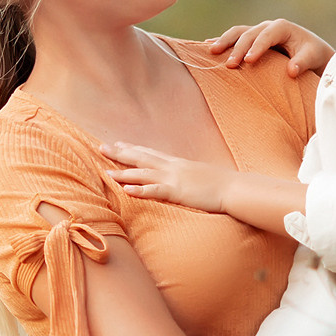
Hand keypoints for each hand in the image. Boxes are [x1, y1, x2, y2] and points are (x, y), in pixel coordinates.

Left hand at [101, 142, 233, 212]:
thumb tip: (181, 176)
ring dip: (124, 173)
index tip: (117, 143)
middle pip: (141, 158)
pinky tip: (126, 190)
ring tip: (106, 172)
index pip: (150, 153)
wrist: (234, 187)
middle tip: (100, 147)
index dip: (132, 148)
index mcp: (177, 163)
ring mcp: (174, 178)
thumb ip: (187, 174)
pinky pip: (155, 191)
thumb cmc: (221, 183)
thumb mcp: (200, 174)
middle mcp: (172, 167)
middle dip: (120, 153)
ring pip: (143, 174)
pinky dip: (140, 190)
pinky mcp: (178, 192)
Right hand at [206, 18, 334, 76]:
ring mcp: (257, 31)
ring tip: (211, 52)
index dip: (257, 47)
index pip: (266, 36)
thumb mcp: (312, 57)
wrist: (311, 51)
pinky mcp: (251, 39)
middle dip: (237, 48)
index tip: (248, 61)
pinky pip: (234, 38)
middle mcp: (267, 27)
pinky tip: (206, 47)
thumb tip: (291, 71)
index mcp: (282, 27)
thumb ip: (303, 62)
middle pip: (248, 34)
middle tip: (230, 64)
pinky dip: (222, 42)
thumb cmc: (313, 54)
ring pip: (237, 32)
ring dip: (224, 42)